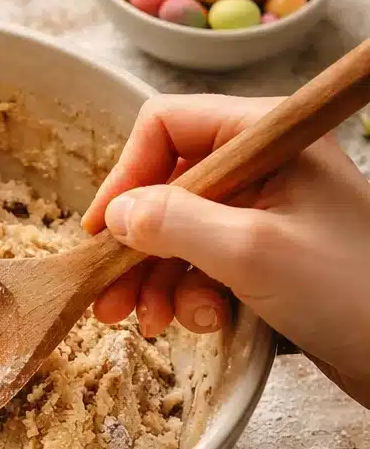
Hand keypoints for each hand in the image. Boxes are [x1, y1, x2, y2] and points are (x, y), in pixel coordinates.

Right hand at [82, 94, 369, 409]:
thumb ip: (175, 223)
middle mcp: (265, 163)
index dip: (127, 176)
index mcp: (267, 134)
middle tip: (110, 298)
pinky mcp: (272, 254)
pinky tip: (204, 322)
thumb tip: (118, 215)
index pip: (166, 125)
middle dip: (137, 243)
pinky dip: (192, 293)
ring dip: (158, 277)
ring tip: (151, 323)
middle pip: (168, 183)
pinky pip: (208, 262)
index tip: (103, 233)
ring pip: (181, 230)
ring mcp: (269, 210)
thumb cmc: (351, 292)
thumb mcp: (251, 253)